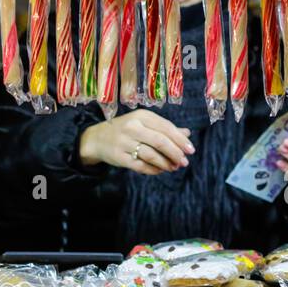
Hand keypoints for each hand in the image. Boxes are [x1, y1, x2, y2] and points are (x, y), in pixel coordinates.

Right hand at [79, 110, 194, 175]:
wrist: (97, 139)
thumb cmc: (125, 130)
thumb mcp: (144, 123)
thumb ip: (164, 128)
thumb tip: (186, 134)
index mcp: (141, 116)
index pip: (166, 127)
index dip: (180, 140)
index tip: (190, 149)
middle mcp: (132, 127)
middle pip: (160, 141)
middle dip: (175, 153)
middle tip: (184, 161)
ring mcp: (124, 142)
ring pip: (151, 155)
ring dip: (166, 163)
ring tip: (174, 167)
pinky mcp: (119, 157)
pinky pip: (140, 165)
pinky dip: (153, 169)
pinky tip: (160, 170)